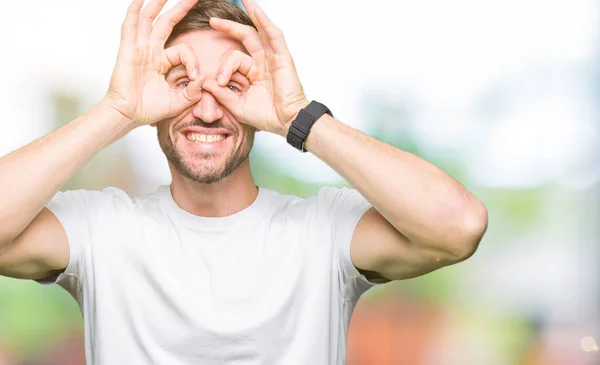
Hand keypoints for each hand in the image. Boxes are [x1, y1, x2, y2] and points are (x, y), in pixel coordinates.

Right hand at [104, 0, 204, 126]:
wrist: (129, 115)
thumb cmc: (149, 109)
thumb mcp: (179, 101)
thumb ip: (193, 92)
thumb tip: (202, 79)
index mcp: (162, 61)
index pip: (184, 51)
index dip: (193, 62)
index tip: (196, 77)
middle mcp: (150, 50)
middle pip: (167, 22)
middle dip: (180, 8)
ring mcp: (139, 48)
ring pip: (149, 18)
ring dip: (158, 3)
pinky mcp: (128, 50)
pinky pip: (131, 26)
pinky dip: (134, 11)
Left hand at [202, 0, 308, 135]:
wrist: (286, 122)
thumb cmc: (266, 116)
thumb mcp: (237, 106)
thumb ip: (221, 95)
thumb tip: (205, 83)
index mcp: (254, 73)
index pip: (235, 58)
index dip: (224, 66)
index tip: (220, 81)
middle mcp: (264, 62)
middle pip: (245, 37)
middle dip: (228, 27)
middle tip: (211, 21)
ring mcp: (273, 57)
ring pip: (260, 30)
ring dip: (251, 13)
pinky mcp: (282, 56)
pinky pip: (273, 34)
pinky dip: (264, 20)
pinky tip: (255, 8)